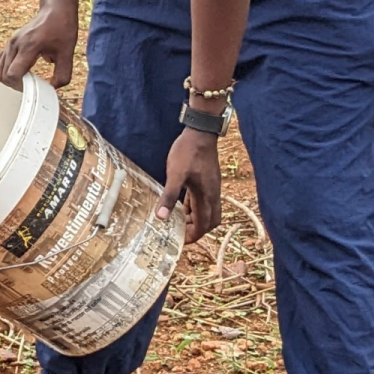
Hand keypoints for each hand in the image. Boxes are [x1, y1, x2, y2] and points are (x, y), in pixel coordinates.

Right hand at [0, 5, 79, 89]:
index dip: (21, 86)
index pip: (12, 74)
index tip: (34, 86)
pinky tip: (18, 70)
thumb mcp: (67, 53)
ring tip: (25, 78)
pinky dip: (4, 69)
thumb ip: (63, 74)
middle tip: (31, 84)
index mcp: (28, 47)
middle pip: (2, 74)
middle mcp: (14, 45)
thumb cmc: (62, 28)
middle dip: (15, 84)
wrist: (55, 10)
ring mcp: (10, 43)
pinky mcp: (9, 43)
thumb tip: (53, 89)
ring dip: (9, 78)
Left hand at [156, 128, 222, 243]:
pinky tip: (183, 203)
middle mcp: (213, 194)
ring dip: (196, 218)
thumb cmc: (188, 152)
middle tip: (180, 232)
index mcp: (206, 197)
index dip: (194, 236)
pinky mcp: (208, 180)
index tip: (180, 241)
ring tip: (178, 220)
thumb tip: (161, 217)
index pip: (204, 225)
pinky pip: (204, 200)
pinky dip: (195, 206)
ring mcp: (212, 187)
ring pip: (208, 211)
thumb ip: (169, 196)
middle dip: (198, 230)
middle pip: (211, 221)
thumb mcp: (175, 174)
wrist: (200, 132)